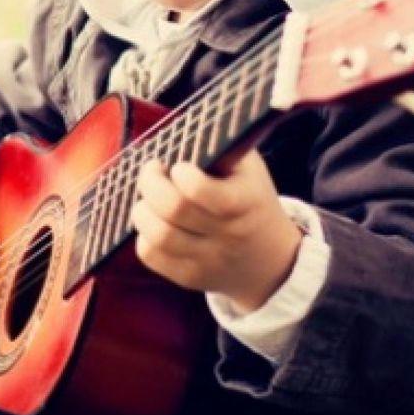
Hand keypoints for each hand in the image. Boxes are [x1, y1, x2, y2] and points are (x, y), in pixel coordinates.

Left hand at [132, 151, 300, 306]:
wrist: (270, 259)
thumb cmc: (252, 200)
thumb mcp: (249, 169)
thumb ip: (220, 149)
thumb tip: (178, 137)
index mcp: (244, 203)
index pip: (198, 189)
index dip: (180, 172)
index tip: (179, 166)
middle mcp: (227, 236)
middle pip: (172, 209)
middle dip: (150, 183)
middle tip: (152, 172)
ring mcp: (207, 261)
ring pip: (157, 236)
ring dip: (143, 210)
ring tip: (150, 198)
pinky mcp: (189, 277)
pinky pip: (151, 255)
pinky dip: (144, 234)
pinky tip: (155, 222)